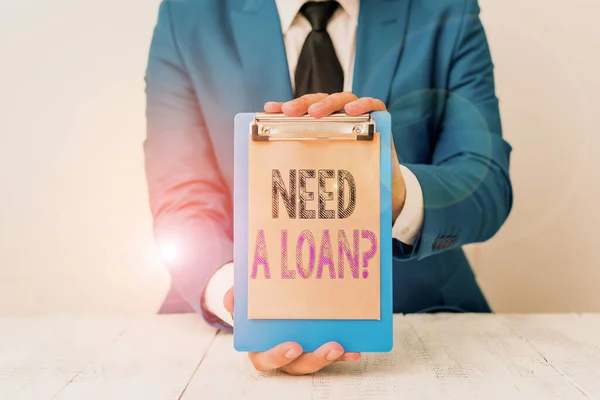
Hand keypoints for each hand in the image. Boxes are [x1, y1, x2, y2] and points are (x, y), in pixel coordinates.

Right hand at [223, 287, 360, 374]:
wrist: (269, 301)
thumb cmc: (255, 305)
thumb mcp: (244, 300)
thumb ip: (237, 298)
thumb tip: (231, 300)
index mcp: (260, 348)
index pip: (265, 360)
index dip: (278, 356)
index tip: (293, 346)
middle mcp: (283, 355)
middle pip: (297, 366)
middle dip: (315, 358)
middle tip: (330, 347)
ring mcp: (302, 353)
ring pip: (315, 361)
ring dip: (331, 356)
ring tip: (343, 346)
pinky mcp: (318, 347)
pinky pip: (333, 354)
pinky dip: (345, 353)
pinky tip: (356, 348)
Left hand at [265, 92, 405, 219]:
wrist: (377, 184)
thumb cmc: (346, 172)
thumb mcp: (321, 166)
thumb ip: (303, 160)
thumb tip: (269, 167)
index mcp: (322, 122)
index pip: (302, 109)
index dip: (285, 107)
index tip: (268, 110)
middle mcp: (339, 114)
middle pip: (320, 101)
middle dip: (303, 104)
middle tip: (289, 112)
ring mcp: (358, 114)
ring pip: (343, 99)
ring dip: (328, 104)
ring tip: (315, 112)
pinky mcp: (378, 117)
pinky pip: (373, 104)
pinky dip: (363, 104)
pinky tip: (352, 110)